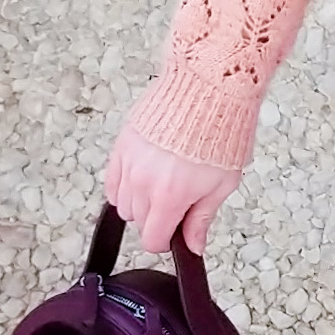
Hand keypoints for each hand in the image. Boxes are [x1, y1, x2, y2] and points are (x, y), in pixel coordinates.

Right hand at [104, 120, 242, 258]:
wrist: (209, 88)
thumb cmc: (220, 131)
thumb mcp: (222, 183)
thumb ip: (201, 218)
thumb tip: (193, 247)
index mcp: (170, 196)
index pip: (152, 239)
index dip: (166, 241)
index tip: (177, 232)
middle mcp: (143, 182)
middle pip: (139, 222)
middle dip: (158, 219)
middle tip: (180, 202)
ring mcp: (129, 163)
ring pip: (123, 204)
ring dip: (141, 203)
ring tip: (164, 184)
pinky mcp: (122, 146)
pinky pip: (112, 182)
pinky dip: (125, 186)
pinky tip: (145, 178)